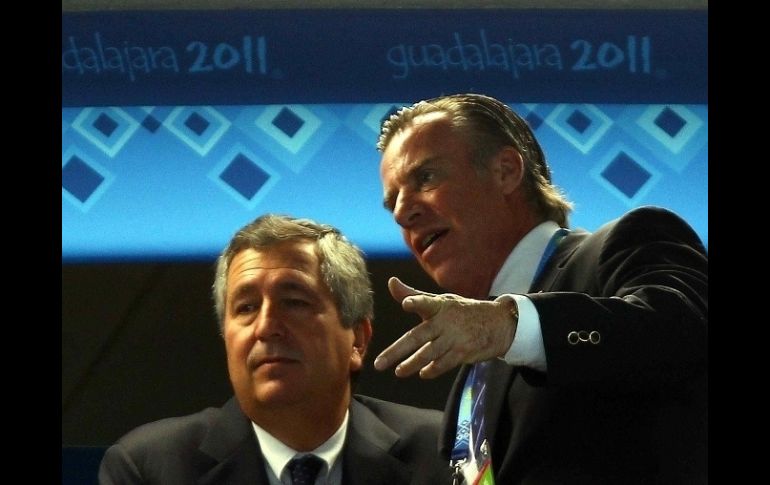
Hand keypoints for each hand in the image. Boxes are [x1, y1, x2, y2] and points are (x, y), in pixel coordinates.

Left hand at [373, 277, 517, 378]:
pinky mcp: (463, 352)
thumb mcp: (441, 300)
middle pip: (418, 337)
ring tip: (398, 371)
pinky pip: (444, 364)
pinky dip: (432, 370)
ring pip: (428, 354)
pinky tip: (422, 373)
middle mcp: (445, 322)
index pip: (426, 302)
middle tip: (379, 364)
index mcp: (439, 306)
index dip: (416, 302)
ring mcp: (454, 338)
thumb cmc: (462, 311)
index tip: (406, 304)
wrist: (498, 323)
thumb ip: (413, 295)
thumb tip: (391, 282)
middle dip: (397, 351)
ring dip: (412, 364)